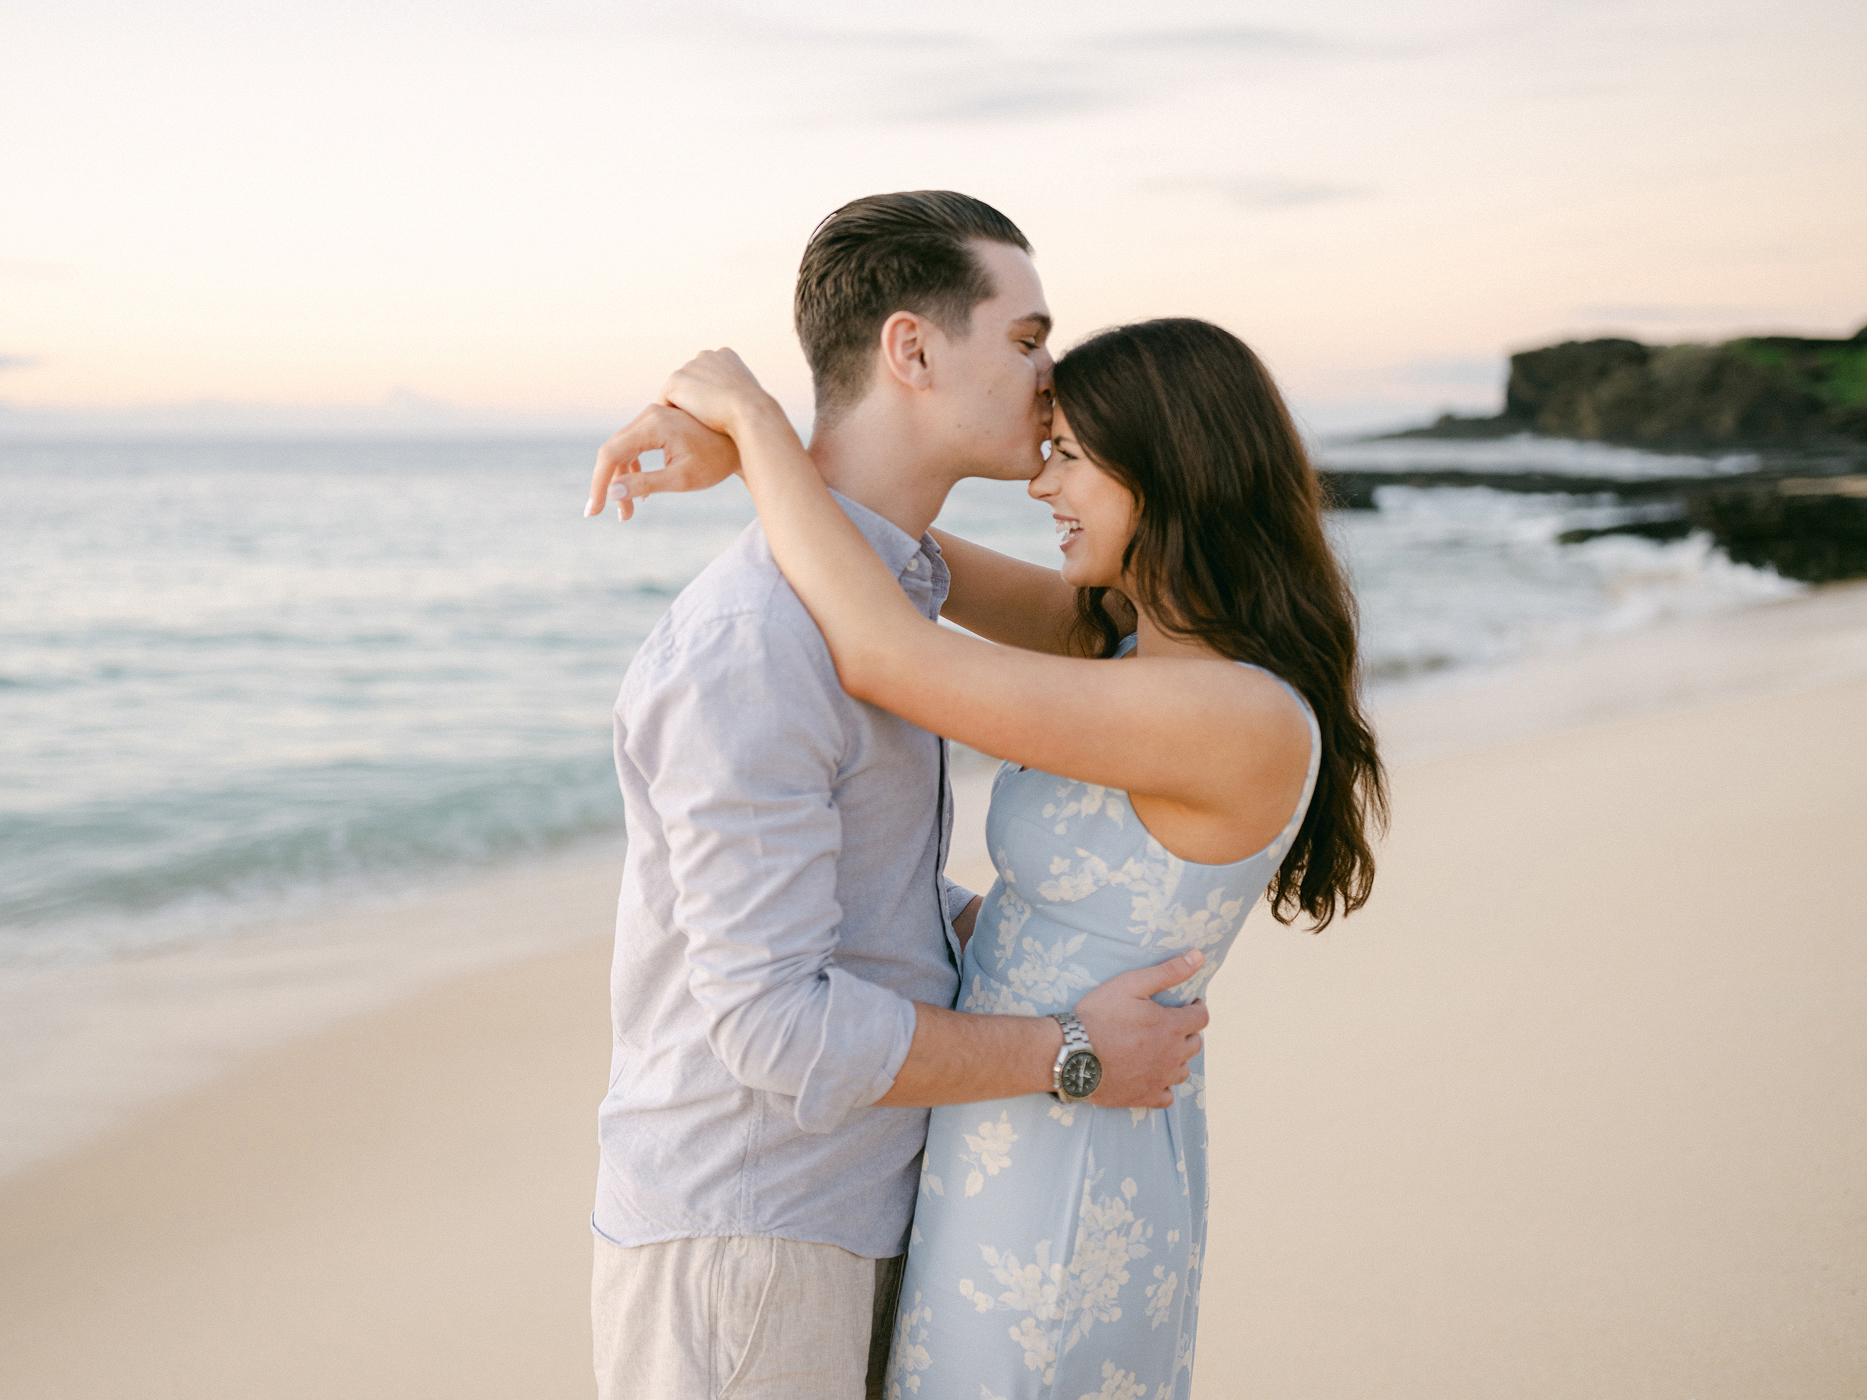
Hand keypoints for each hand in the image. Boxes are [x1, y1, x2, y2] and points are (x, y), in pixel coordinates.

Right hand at [585, 403, 739, 520]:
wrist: (742, 443)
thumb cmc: (716, 461)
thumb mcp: (682, 478)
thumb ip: (646, 483)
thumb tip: (612, 491)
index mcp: (652, 425)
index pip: (610, 454)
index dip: (598, 483)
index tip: (594, 511)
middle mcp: (648, 415)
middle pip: (613, 451)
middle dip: (608, 485)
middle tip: (608, 516)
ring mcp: (653, 417)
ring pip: (623, 450)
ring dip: (622, 481)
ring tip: (627, 514)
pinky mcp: (659, 424)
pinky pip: (635, 447)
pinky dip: (633, 470)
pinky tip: (642, 496)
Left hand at [660, 348, 779, 438]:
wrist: (750, 411)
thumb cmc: (753, 412)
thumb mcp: (748, 396)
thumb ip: (734, 394)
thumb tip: (730, 408)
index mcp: (725, 356)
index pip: (708, 376)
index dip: (709, 396)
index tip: (714, 414)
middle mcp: (706, 356)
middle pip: (690, 382)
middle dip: (693, 400)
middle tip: (698, 424)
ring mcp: (689, 367)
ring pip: (677, 392)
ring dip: (681, 408)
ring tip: (688, 429)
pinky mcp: (675, 381)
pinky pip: (665, 401)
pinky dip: (670, 415)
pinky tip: (679, 428)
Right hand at [1073, 950, 1208, 1109]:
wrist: (1070, 1054)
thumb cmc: (1099, 1015)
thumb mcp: (1131, 984)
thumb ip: (1168, 971)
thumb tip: (1199, 956)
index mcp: (1171, 1027)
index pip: (1202, 1017)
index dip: (1197, 1007)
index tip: (1188, 1003)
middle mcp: (1172, 1056)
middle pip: (1195, 1044)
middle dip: (1187, 1031)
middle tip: (1169, 1024)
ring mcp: (1159, 1079)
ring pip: (1184, 1071)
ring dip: (1178, 1058)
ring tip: (1162, 1049)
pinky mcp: (1144, 1097)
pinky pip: (1167, 1096)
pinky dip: (1164, 1085)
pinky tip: (1153, 1076)